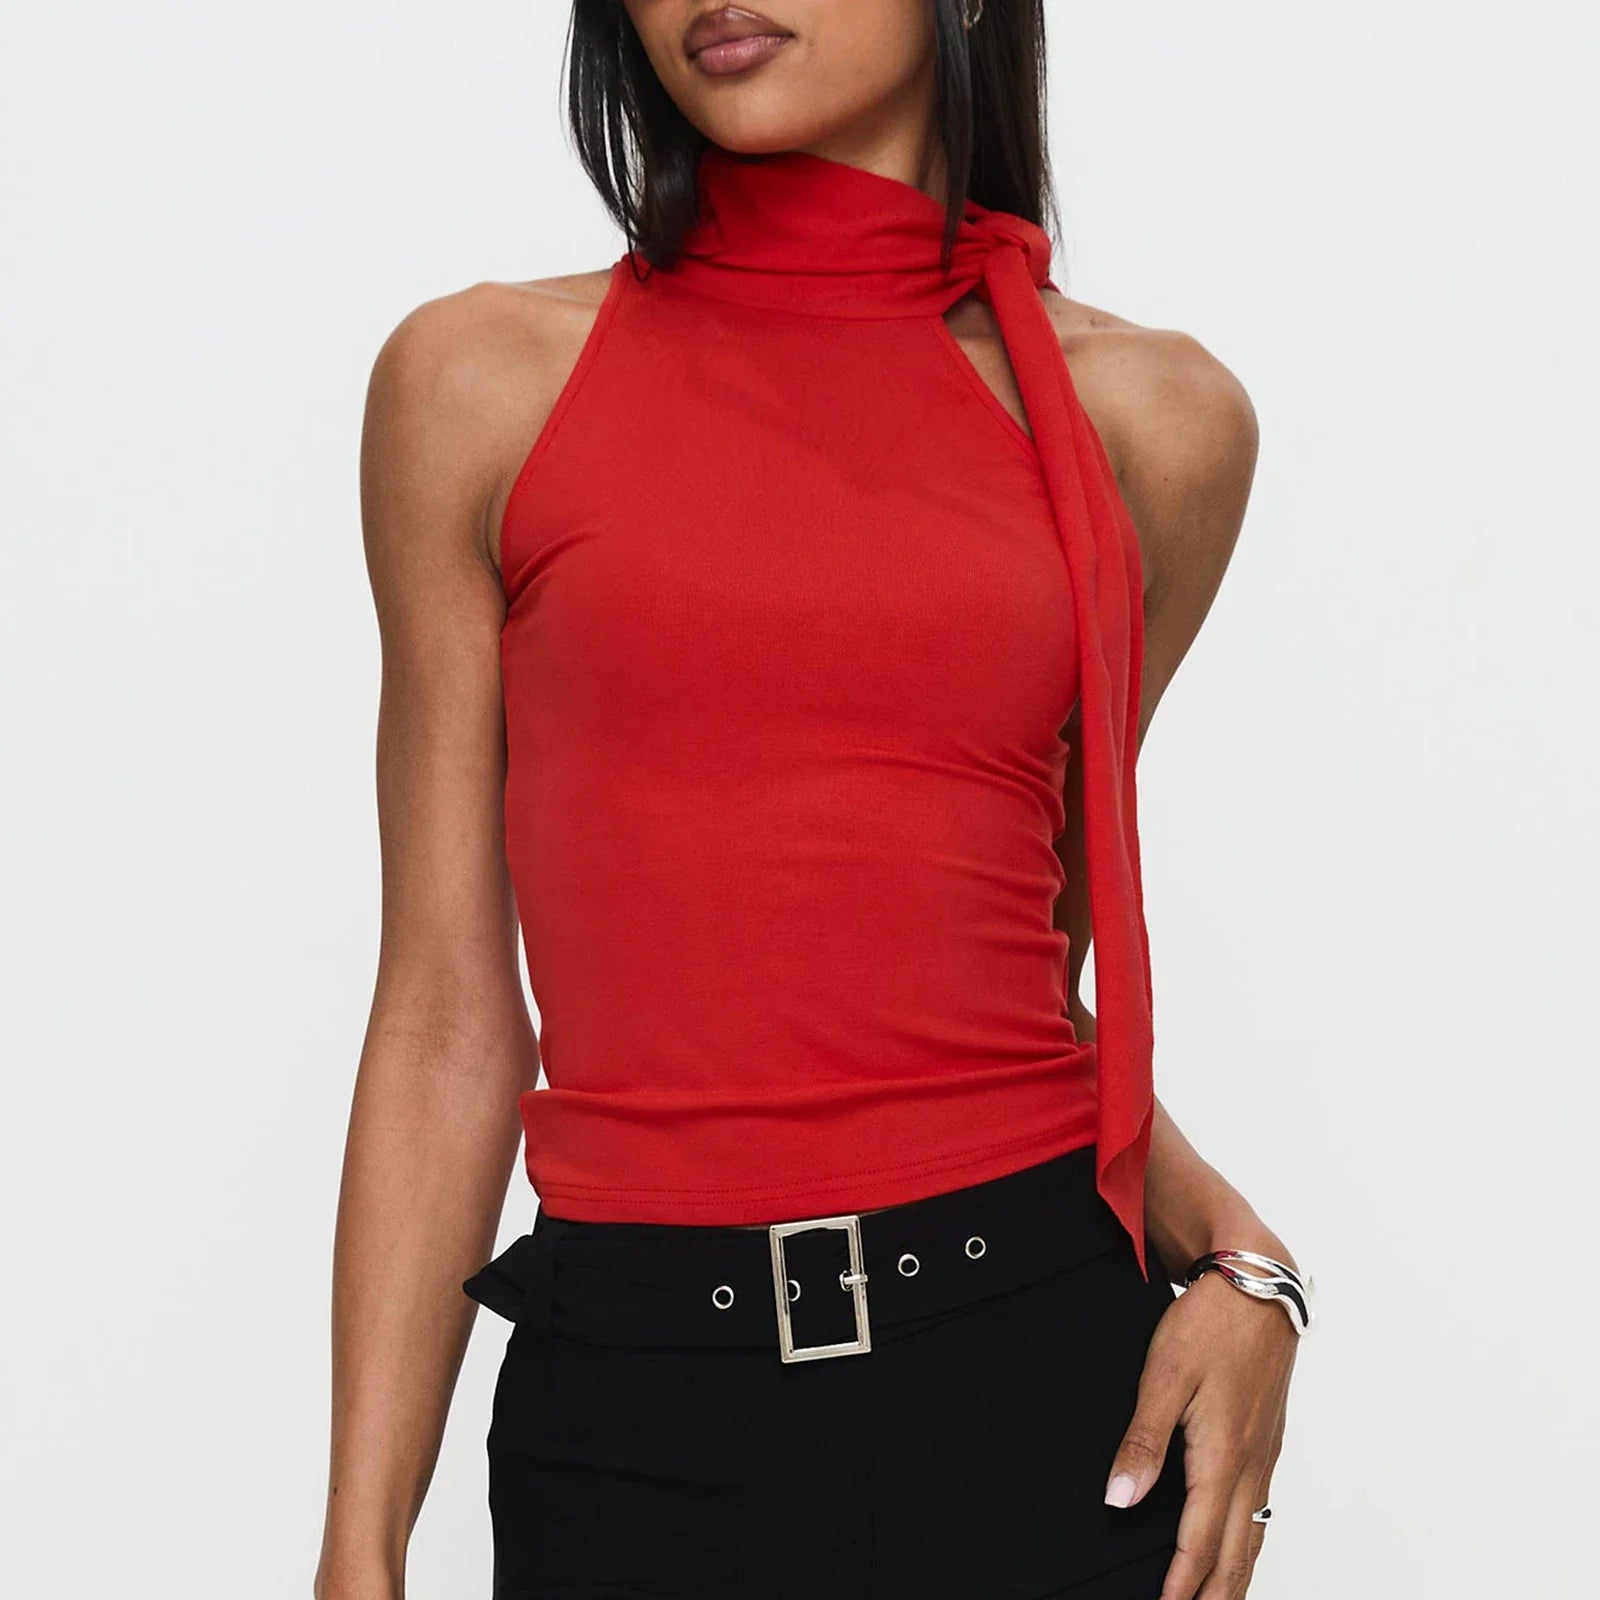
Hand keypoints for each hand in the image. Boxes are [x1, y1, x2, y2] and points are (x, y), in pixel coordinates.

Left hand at [1104, 1265, 1297, 1599]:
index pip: (1200, 1541)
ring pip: (1252, 1535)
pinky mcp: (1265, 1439)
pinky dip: (1248, 1544)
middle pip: (1235, 1553)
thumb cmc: (1211, 1323)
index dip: (1180, 1584)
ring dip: (1234, 1578)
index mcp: (1223, 1456)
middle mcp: (1251, 1464)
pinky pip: (1260, 1509)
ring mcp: (1263, 1454)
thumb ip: (1143, 1441)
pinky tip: (1238, 1547)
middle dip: (1215, 1596)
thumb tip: (1121, 1498)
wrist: (1258, 1284)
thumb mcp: (1165, 1375)